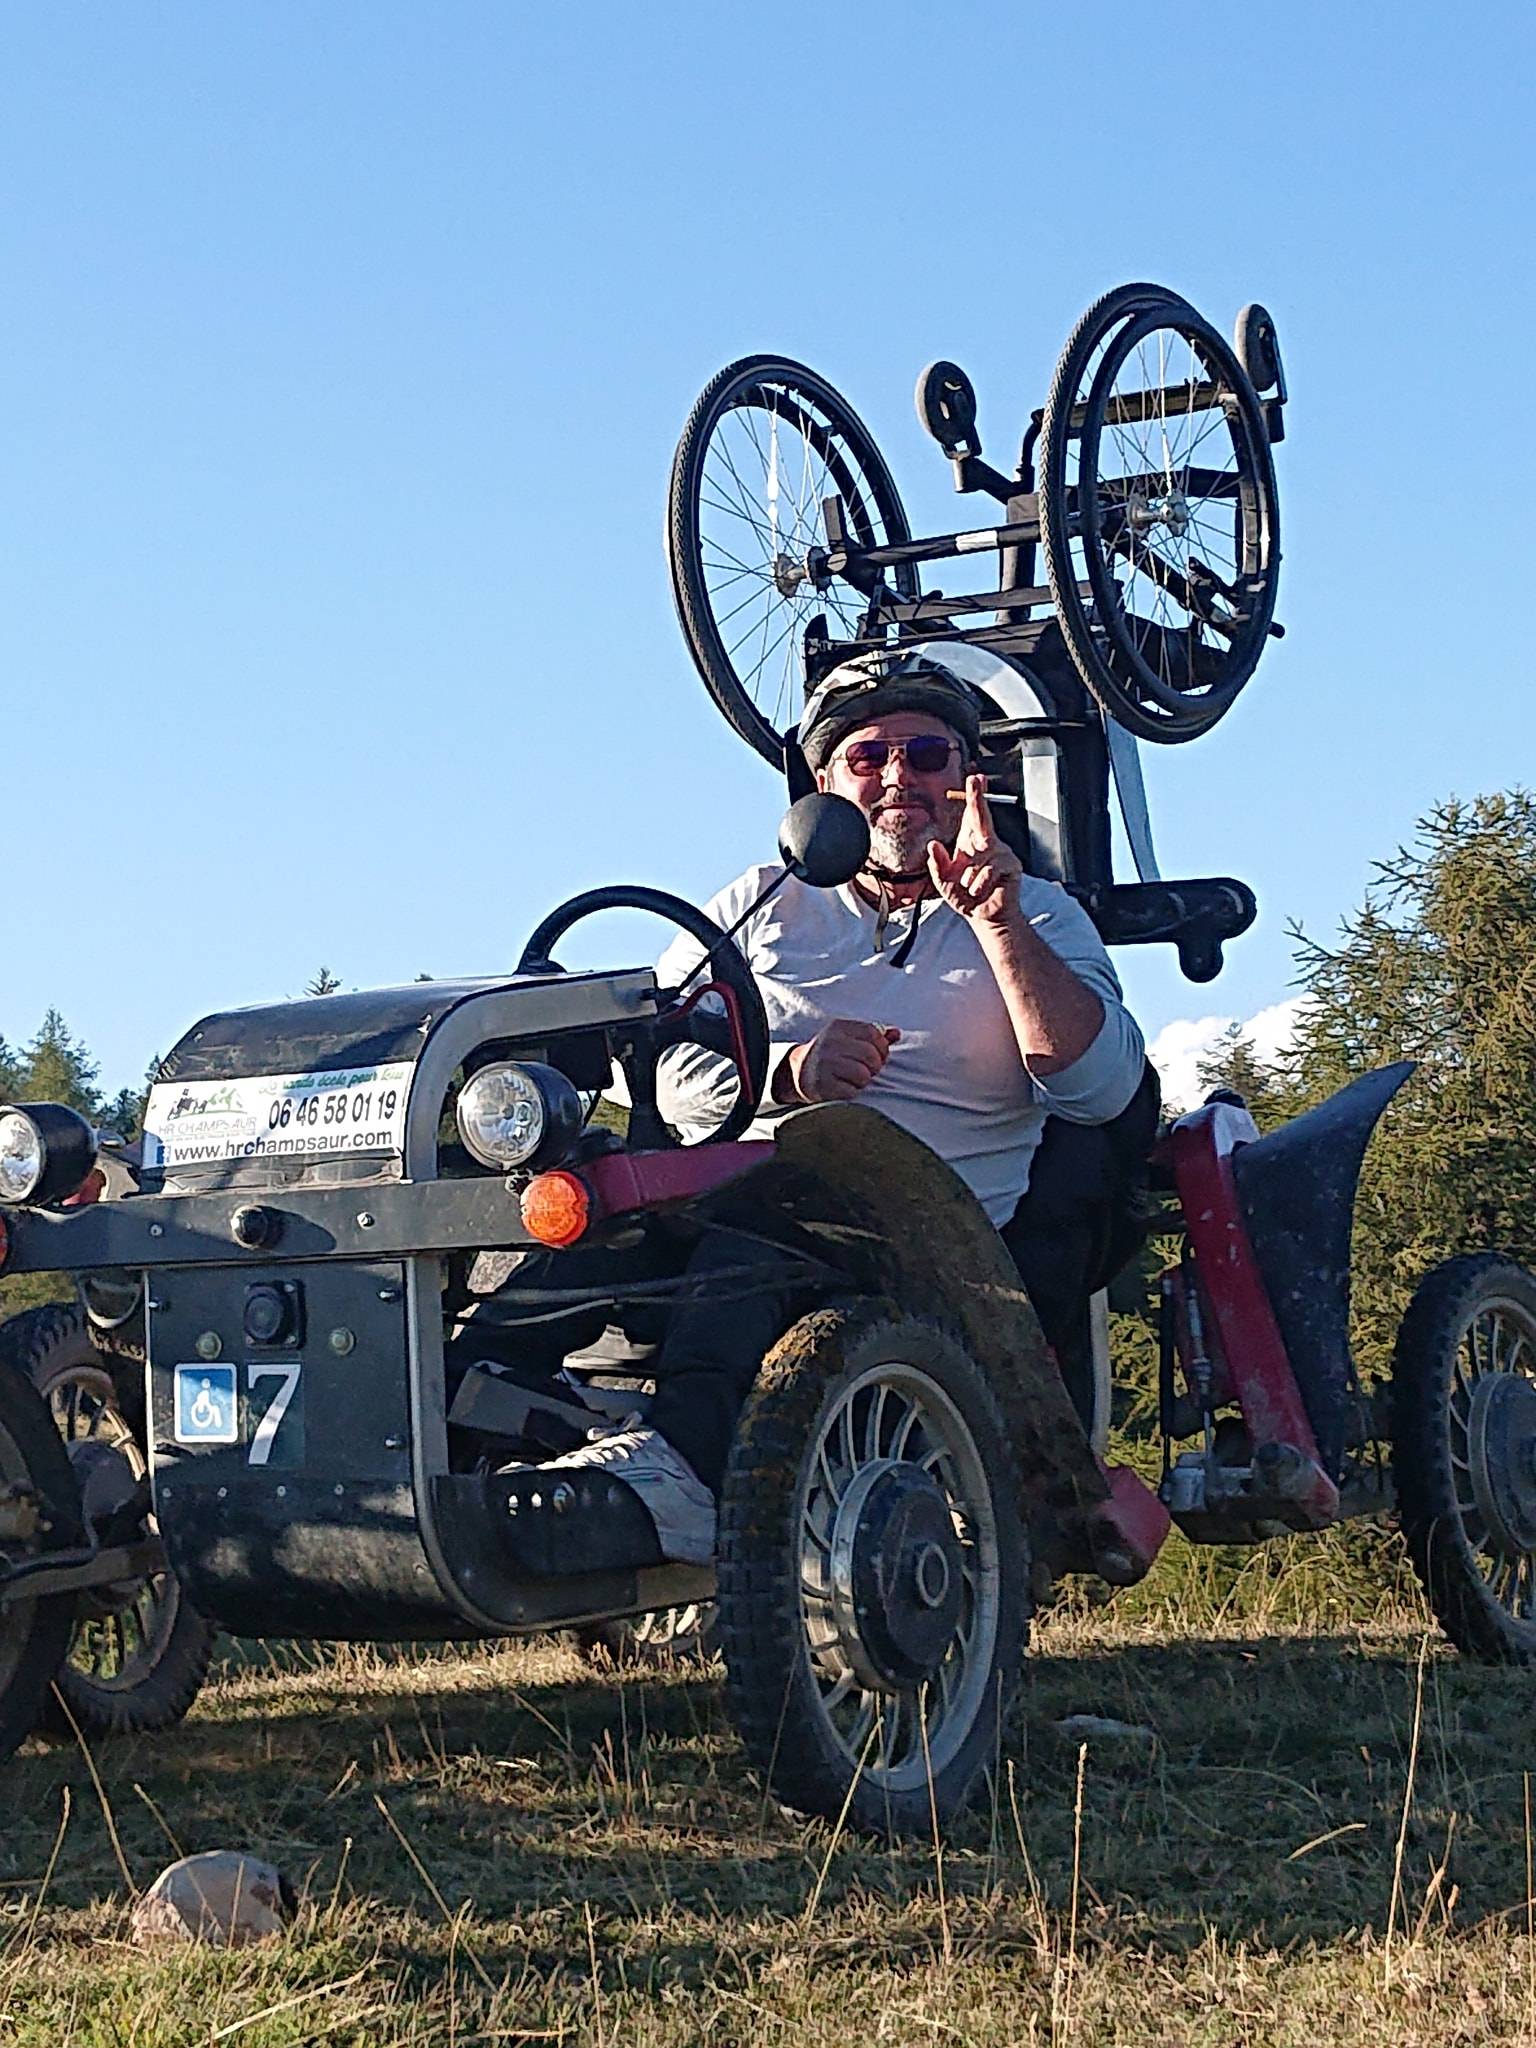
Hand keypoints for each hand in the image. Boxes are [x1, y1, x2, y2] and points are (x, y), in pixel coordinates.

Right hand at [780, 1019, 899, 1103]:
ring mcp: (824, 1064)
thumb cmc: (831, 1054)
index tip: (877, 1056)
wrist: (797, 1071)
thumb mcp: (848, 1038)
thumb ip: (874, 1036)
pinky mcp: (822, 1085)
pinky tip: (844, 1088)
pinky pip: (851, 1092)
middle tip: (866, 1071)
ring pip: (863, 1075)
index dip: (882, 1048)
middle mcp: (830, 1043)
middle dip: (874, 1067)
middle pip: (871, 1056)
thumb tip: (896, 1034)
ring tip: (854, 1080)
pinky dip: (852, 1093)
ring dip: (863, 1081)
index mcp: (838, 1028)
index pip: (873, 1034)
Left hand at [927, 773, 1022, 926]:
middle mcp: (988, 844)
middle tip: (975, 780)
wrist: (983, 916)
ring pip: (978, 858)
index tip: (974, 779)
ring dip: (968, 878)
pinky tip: (981, 891)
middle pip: (982, 818)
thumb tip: (933, 845)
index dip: (974, 797)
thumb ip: (937, 865)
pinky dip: (978, 885)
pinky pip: (988, 871)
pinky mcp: (1011, 866)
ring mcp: (1001, 853)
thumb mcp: (944, 882)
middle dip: (977, 799)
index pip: (972, 816)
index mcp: (971, 843)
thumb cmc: (966, 896)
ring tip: (972, 887)